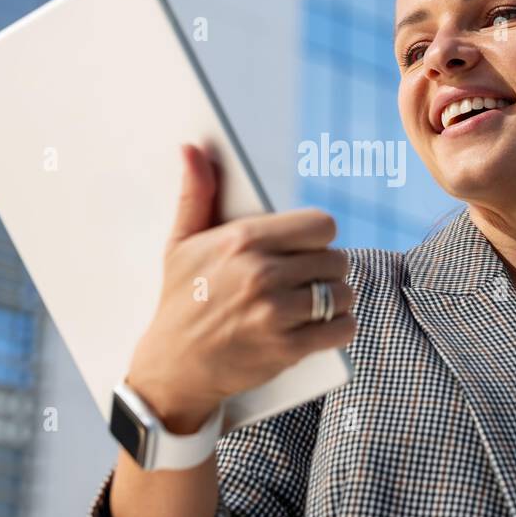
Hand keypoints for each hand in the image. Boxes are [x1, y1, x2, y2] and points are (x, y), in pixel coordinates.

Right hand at [127, 144, 356, 431]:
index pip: (321, 225)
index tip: (307, 249)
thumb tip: (192, 147)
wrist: (172, 369)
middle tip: (309, 280)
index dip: (319, 237)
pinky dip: (340, 328)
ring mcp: (275, 313)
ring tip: (318, 303)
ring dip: (337, 300)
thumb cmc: (181, 300)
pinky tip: (327, 326)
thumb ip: (196, 193)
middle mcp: (261, 274)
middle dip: (327, 270)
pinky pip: (341, 329)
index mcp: (243, 241)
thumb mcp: (182, 244)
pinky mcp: (285, 350)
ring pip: (342, 294)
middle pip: (336, 260)